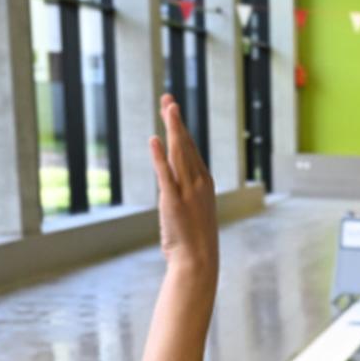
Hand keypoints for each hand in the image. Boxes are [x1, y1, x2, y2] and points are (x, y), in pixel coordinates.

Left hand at [149, 94, 217, 269]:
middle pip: (185, 145)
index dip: (180, 129)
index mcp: (204, 184)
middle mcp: (198, 183)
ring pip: (178, 153)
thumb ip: (185, 195)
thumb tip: (176, 188)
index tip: (172, 111)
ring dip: (173, 129)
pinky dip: (159, 156)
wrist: (198, 260)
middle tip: (168, 99)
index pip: (191, 150)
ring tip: (167, 108)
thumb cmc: (196, 241)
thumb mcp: (193, 212)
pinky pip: (166, 174)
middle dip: (176, 121)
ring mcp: (187, 192)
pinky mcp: (173, 201)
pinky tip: (155, 139)